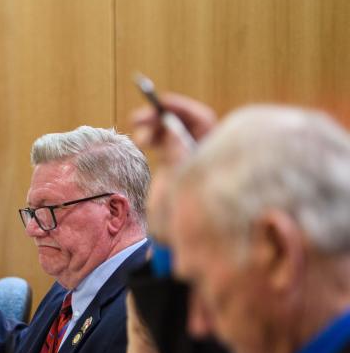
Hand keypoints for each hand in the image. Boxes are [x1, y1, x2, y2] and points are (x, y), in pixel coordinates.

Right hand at [129, 93, 216, 242]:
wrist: (185, 249)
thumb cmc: (192, 221)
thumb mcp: (183, 184)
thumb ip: (177, 154)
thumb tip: (170, 128)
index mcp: (215, 154)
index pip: (200, 121)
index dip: (180, 108)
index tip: (160, 104)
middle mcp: (203, 154)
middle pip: (184, 123)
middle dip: (160, 116)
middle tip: (137, 119)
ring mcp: (189, 161)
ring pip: (172, 133)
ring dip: (153, 127)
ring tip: (139, 136)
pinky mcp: (174, 170)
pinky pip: (164, 145)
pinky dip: (152, 139)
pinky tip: (143, 141)